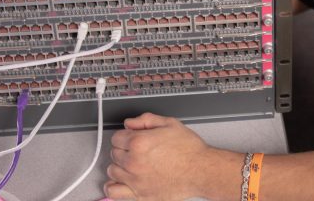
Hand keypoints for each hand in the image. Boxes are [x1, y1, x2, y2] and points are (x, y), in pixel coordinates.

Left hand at [104, 113, 237, 200]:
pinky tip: (122, 180)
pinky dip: (114, 185)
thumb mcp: (170, 123)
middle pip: (114, 153)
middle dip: (123, 149)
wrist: (201, 170)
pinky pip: (114, 191)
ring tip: (133, 163)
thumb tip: (130, 123)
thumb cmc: (189, 149)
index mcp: (139, 142)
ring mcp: (135, 180)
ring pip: (112, 171)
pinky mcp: (140, 194)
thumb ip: (146, 120)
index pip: (116, 137)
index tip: (131, 137)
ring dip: (120, 165)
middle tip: (137, 149)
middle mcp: (134, 161)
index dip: (125, 135)